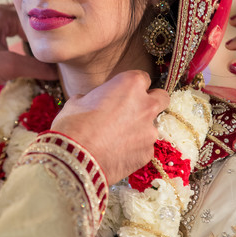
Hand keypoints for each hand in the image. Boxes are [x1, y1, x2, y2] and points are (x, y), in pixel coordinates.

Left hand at [0, 4, 57, 103]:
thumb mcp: (8, 66)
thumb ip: (35, 67)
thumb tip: (57, 72)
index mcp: (1, 14)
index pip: (35, 20)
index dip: (48, 36)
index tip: (61, 51)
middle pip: (26, 26)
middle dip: (39, 42)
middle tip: (54, 57)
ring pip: (15, 35)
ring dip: (26, 48)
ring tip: (40, 62)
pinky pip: (3, 44)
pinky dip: (14, 52)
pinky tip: (20, 62)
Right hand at [51, 70, 169, 184]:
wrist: (75, 158)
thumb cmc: (73, 125)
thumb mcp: (78, 101)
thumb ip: (93, 98)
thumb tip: (90, 102)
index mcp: (131, 84)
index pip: (143, 78)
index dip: (132, 86)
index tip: (123, 93)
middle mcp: (146, 105)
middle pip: (162, 97)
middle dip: (151, 101)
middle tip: (134, 110)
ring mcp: (150, 131)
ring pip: (153, 125)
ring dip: (141, 128)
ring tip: (119, 138)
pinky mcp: (148, 153)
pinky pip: (145, 147)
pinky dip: (135, 149)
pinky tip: (118, 153)